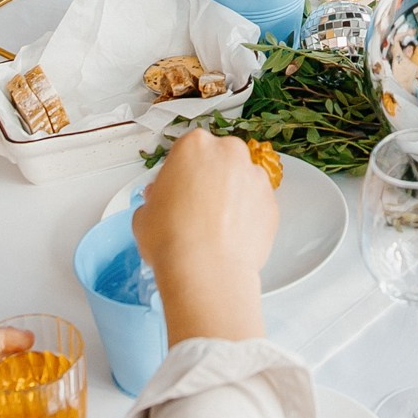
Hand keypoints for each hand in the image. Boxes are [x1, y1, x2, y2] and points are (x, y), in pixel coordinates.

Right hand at [134, 129, 278, 342]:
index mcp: (195, 145)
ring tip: (214, 226)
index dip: (181, 172)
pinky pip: (256, 204)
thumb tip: (161, 201)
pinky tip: (230, 236)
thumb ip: (156, 198)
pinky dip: (247, 216)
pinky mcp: (272, 203)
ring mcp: (255, 177)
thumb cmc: (172, 239)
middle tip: (196, 207)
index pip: (188, 150)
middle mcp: (230, 153)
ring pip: (241, 181)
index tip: (178, 187)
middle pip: (220, 160)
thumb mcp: (145, 213)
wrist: (205, 272)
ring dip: (231, 196)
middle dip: (210, 179)